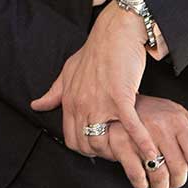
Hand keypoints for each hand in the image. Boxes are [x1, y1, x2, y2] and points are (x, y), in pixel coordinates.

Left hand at [30, 1, 154, 161]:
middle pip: (86, 145)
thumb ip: (54, 92)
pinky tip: (151, 154)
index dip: (85, 149)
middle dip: (102, 154)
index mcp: (69, 99)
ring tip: (132, 155)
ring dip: (119, 151)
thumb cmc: (95, 51)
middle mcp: (81, 104)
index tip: (99, 149)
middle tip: (118, 153)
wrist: (115, 32)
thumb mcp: (69, 71)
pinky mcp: (121, 98)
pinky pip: (131, 128)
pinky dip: (142, 143)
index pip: (71, 139)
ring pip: (104, 142)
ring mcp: (100, 102)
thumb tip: (35, 106)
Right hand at [91, 95, 187, 187]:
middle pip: (178, 169)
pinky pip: (137, 173)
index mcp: (177, 119)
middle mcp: (161, 125)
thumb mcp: (176, 113)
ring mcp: (140, 133)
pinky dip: (141, 183)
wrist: (117, 102)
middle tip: (171, 183)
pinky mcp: (121, 141)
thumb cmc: (152, 113)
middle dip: (175, 182)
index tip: (186, 168)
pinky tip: (143, 183)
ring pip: (159, 175)